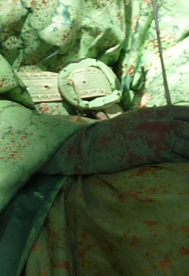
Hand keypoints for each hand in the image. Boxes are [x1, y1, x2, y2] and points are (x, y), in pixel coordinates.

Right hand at [40, 105, 188, 174]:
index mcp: (156, 112)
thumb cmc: (115, 133)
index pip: (187, 112)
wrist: (95, 144)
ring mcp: (158, 135)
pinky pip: (179, 158)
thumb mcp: (137, 119)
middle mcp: (159, 121)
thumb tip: (172, 123)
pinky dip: (185, 161)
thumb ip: (156, 119)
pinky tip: (185, 165)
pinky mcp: (155, 151)